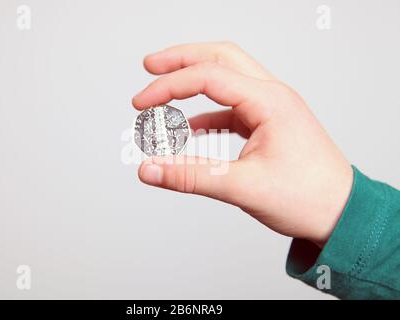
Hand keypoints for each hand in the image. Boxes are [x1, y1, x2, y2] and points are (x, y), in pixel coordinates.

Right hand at [132, 42, 352, 247]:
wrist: (342, 214)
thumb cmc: (308, 198)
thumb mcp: (242, 187)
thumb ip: (190, 176)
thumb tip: (148, 168)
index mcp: (269, 101)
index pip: (208, 77)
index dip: (168, 87)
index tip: (141, 104)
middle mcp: (272, 96)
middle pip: (221, 58)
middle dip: (182, 60)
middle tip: (150, 66)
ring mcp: (271, 109)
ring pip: (227, 79)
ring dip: (194, 83)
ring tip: (163, 96)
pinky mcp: (268, 124)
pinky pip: (232, 108)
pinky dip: (207, 113)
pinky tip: (190, 129)